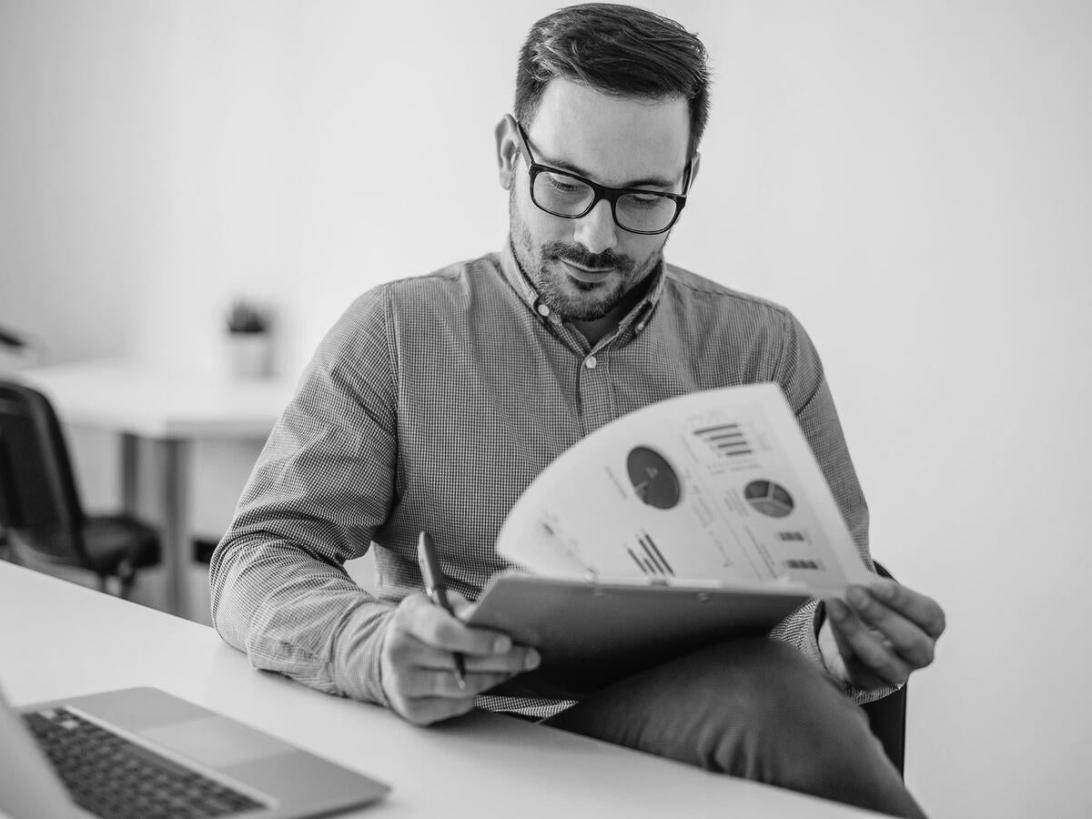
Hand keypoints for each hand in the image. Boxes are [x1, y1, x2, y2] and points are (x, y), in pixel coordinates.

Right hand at [379, 591, 539, 724]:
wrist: (388, 654)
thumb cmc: (424, 626)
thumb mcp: (438, 605)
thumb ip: (462, 609)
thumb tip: (486, 614)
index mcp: (408, 618)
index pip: (443, 632)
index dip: (477, 639)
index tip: (507, 642)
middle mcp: (399, 651)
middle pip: (458, 663)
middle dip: (500, 660)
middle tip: (529, 656)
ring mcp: (403, 683)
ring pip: (460, 688)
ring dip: (493, 678)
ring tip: (512, 668)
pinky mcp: (411, 709)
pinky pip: (455, 706)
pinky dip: (476, 695)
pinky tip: (487, 681)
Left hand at [820, 577, 945, 689]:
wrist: (863, 637)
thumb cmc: (878, 608)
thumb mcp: (883, 594)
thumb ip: (873, 581)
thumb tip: (850, 565)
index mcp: (932, 626)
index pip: (928, 615)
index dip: (903, 599)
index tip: (876, 584)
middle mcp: (922, 653)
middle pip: (909, 640)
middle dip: (879, 615)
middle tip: (853, 591)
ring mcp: (898, 672)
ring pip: (880, 658)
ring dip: (855, 630)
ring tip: (835, 604)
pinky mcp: (870, 682)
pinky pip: (855, 663)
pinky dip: (841, 639)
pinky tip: (832, 619)